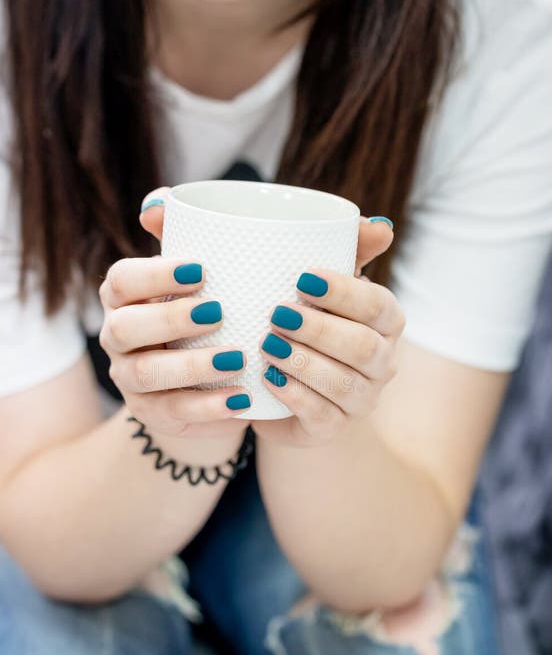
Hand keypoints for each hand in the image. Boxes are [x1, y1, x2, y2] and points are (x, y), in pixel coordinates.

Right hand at [98, 187, 250, 441]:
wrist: (205, 378)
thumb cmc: (201, 312)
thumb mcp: (194, 276)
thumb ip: (182, 233)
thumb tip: (158, 202)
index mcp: (124, 296)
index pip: (121, 280)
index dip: (154, 275)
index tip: (201, 270)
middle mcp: (118, 336)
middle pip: (126, 328)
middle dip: (170, 320)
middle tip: (218, 313)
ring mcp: (129, 379)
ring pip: (146, 374)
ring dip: (192, 366)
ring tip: (237, 358)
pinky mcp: (151, 414)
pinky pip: (173, 412)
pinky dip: (208, 407)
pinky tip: (240, 399)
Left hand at [252, 218, 404, 446]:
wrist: (282, 384)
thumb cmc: (307, 322)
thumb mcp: (322, 287)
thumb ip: (349, 250)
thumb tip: (381, 226)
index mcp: (386, 322)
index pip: (378, 306)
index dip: (344, 293)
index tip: (302, 279)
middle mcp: (383, 363)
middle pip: (363, 348)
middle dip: (320, 330)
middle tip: (277, 314)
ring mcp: (361, 400)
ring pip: (343, 384)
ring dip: (303, 363)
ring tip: (267, 345)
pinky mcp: (333, 428)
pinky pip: (321, 415)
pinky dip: (294, 395)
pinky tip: (268, 378)